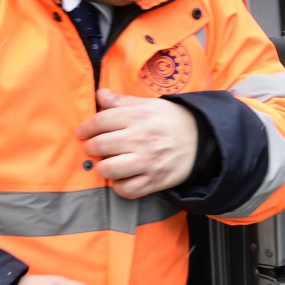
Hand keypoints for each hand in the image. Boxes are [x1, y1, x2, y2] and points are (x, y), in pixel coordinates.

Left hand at [75, 88, 197, 198]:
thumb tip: (99, 94)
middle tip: (93, 148)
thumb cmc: (172, 120)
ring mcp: (148, 162)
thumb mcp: (149, 105)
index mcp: (139, 116)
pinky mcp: (154, 181)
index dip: (85, 128)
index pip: (100, 122)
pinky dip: (119, 186)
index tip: (82, 133)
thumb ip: (122, 101)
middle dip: (91, 148)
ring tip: (107, 163)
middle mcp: (142, 139)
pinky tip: (122, 177)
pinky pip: (126, 190)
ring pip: (109, 170)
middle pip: (100, 146)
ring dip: (103, 168)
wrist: (203, 141)